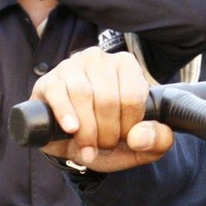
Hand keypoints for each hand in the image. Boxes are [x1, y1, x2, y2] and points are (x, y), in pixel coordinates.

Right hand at [32, 47, 172, 170]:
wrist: (72, 145)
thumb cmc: (108, 137)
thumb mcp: (140, 146)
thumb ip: (157, 141)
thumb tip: (140, 137)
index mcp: (126, 66)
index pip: (132, 96)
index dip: (129, 125)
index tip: (123, 138)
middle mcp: (98, 60)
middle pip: (107, 98)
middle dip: (107, 132)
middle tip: (104, 145)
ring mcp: (71, 67)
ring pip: (83, 95)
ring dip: (87, 129)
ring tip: (88, 145)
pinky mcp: (48, 81)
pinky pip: (58, 94)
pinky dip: (66, 115)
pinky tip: (71, 129)